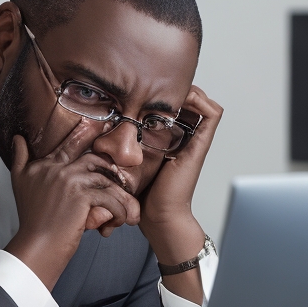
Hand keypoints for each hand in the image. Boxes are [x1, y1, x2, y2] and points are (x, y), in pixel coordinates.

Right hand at [6, 119, 140, 289]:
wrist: (36, 244)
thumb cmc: (32, 220)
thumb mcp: (19, 182)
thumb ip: (20, 157)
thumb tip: (18, 138)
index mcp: (44, 165)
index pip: (69, 144)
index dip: (85, 133)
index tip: (100, 125)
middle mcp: (57, 169)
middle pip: (94, 158)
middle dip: (113, 163)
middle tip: (127, 167)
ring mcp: (69, 181)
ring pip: (106, 180)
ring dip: (120, 195)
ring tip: (128, 209)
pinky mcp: (81, 197)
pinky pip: (110, 198)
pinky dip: (119, 211)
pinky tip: (121, 220)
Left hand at [139, 85, 222, 301]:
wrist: (158, 217)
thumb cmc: (141, 195)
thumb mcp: (127, 161)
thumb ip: (120, 145)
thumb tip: (95, 130)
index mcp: (170, 141)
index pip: (175, 108)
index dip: (164, 95)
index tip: (143, 91)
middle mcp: (185, 139)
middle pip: (191, 101)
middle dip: (174, 90)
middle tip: (153, 89)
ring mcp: (195, 141)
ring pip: (204, 103)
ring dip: (189, 92)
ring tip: (166, 93)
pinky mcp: (200, 145)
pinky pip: (212, 114)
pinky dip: (200, 101)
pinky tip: (177, 102)